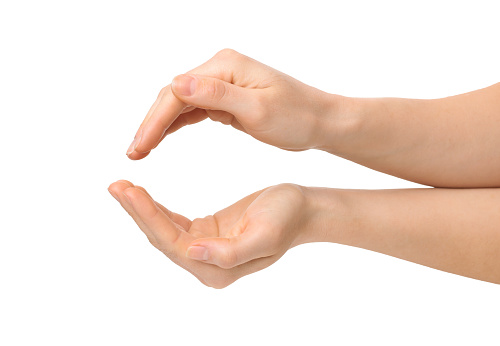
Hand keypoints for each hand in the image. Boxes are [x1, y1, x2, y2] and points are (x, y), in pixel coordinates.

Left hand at [108, 180, 314, 287]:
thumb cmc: (287, 218)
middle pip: (163, 239)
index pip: (174, 245)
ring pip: (164, 231)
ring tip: (121, 187)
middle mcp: (208, 265)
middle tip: (116, 186)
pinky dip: (157, 208)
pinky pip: (174, 223)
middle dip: (138, 212)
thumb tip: (192, 253)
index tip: (129, 191)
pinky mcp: (206, 234)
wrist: (302, 209)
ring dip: (142, 210)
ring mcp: (206, 250)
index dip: (149, 218)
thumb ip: (229, 253)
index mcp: (219, 269)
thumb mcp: (264, 235)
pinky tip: (141, 196)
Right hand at [126, 48, 340, 159]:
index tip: (140, 148)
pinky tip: (164, 137)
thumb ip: (217, 95)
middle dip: (152, 124)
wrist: (319, 121)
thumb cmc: (296, 117)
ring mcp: (223, 83)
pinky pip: (195, 110)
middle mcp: (220, 70)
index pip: (178, 92)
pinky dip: (178, 124)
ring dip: (161, 126)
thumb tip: (176, 83)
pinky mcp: (227, 98)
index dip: (155, 120)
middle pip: (174, 96)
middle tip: (133, 153)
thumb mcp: (258, 109)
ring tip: (142, 150)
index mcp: (226, 67)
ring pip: (181, 103)